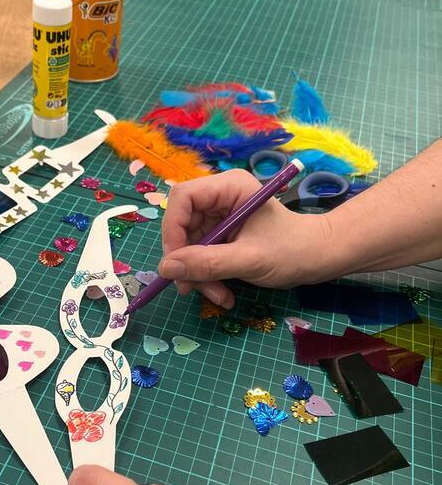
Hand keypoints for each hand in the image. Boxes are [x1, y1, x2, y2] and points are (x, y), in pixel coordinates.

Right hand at [159, 171, 336, 308]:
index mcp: (229, 188)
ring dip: (198, 276)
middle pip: (182, 225)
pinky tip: (224, 293)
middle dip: (187, 261)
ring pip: (189, 246)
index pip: (183, 199)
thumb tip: (165, 269)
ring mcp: (219, 219)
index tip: (175, 263)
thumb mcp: (249, 259)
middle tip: (191, 289)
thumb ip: (207, 263)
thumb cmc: (293, 250)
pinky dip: (207, 278)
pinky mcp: (221, 237)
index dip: (173, 229)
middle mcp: (219, 199)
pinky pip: (201, 257)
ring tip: (219, 296)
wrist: (319, 259)